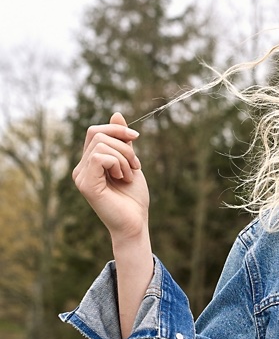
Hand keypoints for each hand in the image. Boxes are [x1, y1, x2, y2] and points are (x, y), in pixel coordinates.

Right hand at [72, 112, 149, 242]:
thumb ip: (122, 142)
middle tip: (136, 166)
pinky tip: (123, 178)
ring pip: (101, 145)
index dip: (117, 129)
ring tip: (129, 176)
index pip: (96, 131)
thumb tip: (116, 114)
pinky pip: (100, 157)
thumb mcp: (130, 163)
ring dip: (124, 158)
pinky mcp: (86, 185)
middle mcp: (81, 168)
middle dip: (124, 146)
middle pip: (98, 134)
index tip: (137, 137)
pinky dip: (118, 164)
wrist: (136, 224)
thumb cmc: (133, 198)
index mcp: (89, 162)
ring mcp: (81, 176)